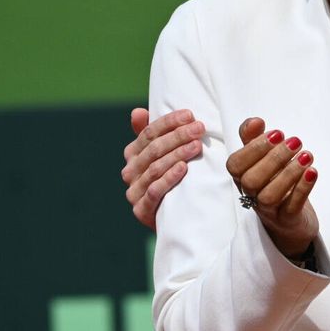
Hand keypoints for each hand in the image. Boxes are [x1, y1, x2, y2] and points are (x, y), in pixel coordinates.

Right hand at [122, 107, 205, 229]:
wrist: (172, 219)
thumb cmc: (170, 177)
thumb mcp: (161, 154)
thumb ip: (150, 133)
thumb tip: (137, 111)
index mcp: (132, 153)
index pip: (149, 132)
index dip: (169, 122)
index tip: (190, 115)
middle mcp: (130, 171)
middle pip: (154, 149)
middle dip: (178, 136)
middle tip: (199, 128)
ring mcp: (134, 191)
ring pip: (155, 168)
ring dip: (178, 154)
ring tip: (197, 146)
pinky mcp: (141, 210)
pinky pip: (154, 190)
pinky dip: (169, 178)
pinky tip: (183, 168)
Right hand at [225, 118, 318, 257]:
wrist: (291, 220)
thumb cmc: (273, 182)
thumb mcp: (262, 158)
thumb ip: (254, 138)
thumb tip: (255, 121)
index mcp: (242, 177)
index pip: (235, 165)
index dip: (254, 148)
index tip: (277, 133)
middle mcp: (251, 194)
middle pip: (251, 180)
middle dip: (274, 158)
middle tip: (295, 142)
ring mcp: (268, 210)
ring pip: (269, 196)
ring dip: (289, 173)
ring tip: (306, 156)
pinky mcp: (287, 220)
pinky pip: (291, 207)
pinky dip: (302, 188)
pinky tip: (312, 171)